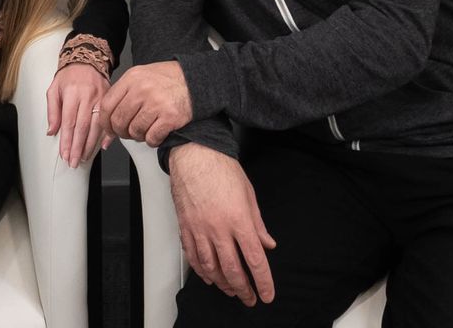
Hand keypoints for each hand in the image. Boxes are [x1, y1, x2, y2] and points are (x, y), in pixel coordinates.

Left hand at [46, 63, 110, 167]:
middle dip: (77, 147)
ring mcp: (101, 98)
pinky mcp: (109, 99)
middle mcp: (88, 96)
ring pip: (97, 126)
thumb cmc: (69, 75)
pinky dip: (107, 134)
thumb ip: (52, 111)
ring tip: (83, 157)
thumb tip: (51, 131)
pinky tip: (103, 146)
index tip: (64, 154)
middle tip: (73, 161)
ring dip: (90, 144)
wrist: (88, 57)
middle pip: (83, 127)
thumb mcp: (54, 89)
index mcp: (72, 93)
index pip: (69, 122)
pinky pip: (109, 119)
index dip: (66, 141)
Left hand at [102, 60, 192, 145]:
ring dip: (139, 136)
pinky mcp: (169, 117)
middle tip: (128, 132)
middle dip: (121, 132)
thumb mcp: (141, 77)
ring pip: (135, 132)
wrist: (196, 80)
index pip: (106, 105)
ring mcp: (156, 103)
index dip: (105, 122)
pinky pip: (152, 138)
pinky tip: (157, 133)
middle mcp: (142, 89)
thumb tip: (106, 124)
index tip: (108, 129)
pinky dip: (153, 140)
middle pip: (119, 121)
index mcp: (132, 78)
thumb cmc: (168, 80)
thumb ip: (123, 96)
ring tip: (146, 129)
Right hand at [169, 143, 275, 306]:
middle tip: (250, 298)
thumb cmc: (221, 168)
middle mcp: (219, 229)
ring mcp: (200, 230)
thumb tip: (267, 243)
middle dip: (244, 289)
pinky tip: (209, 277)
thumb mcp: (249, 194)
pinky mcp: (186, 227)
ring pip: (211, 268)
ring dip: (223, 284)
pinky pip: (193, 257)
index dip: (263, 281)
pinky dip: (202, 271)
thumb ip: (258, 223)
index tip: (267, 294)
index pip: (255, 259)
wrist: (195, 154)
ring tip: (231, 290)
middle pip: (233, 270)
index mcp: (239, 220)